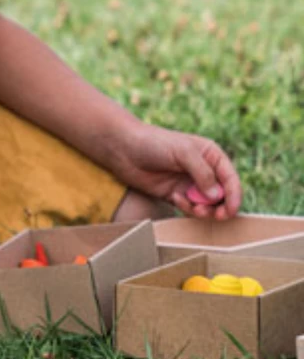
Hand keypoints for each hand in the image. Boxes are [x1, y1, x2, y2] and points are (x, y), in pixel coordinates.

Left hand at [103, 121, 241, 218]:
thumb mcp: (183, 152)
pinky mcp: (174, 194)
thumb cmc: (155, 143)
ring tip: (194, 209)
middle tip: (214, 215)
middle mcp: (203, 171)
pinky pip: (187, 207)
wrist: (124, 149)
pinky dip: (186, 207)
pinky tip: (175, 199)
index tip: (231, 210)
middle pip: (221, 195)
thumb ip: (202, 173)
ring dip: (203, 210)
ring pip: (205, 204)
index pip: (230, 178)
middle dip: (220, 207)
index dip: (234, 196)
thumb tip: (217, 196)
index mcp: (211, 156)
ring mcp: (188, 184)